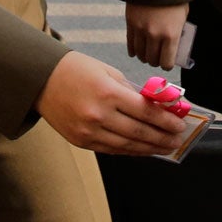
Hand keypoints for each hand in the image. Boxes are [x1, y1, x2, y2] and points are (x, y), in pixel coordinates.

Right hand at [35, 49, 190, 155]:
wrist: (42, 80)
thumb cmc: (77, 70)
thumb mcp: (109, 72)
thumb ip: (132, 91)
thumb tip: (158, 107)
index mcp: (108, 93)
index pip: (145, 112)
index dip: (166, 121)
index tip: (179, 125)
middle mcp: (98, 114)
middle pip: (139, 132)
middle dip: (162, 138)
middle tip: (177, 140)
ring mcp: (88, 131)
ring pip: (127, 146)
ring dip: (149, 148)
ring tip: (164, 148)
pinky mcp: (81, 141)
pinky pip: (111, 150)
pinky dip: (130, 151)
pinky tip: (142, 149)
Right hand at [125, 2, 190, 68]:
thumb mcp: (182, 16)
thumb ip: (178, 32)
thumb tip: (174, 47)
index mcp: (171, 34)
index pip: (166, 62)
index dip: (167, 65)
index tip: (167, 63)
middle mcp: (155, 35)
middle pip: (152, 60)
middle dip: (155, 61)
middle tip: (157, 59)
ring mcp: (141, 30)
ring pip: (140, 54)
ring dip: (144, 56)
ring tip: (147, 55)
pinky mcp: (130, 23)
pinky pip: (130, 43)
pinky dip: (133, 50)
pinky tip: (135, 52)